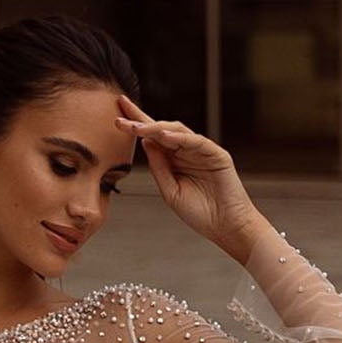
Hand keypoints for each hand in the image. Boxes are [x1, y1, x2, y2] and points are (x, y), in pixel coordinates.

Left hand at [116, 93, 261, 253]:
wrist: (226, 227)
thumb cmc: (200, 213)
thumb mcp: (170, 191)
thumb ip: (158, 167)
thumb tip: (145, 142)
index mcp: (174, 160)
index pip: (152, 138)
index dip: (135, 125)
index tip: (116, 117)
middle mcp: (187, 151)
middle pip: (162, 128)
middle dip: (141, 120)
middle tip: (120, 115)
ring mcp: (202, 151)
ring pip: (178, 131)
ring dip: (156, 128)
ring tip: (137, 128)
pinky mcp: (217, 155)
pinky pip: (197, 142)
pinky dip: (181, 138)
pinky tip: (165, 137)